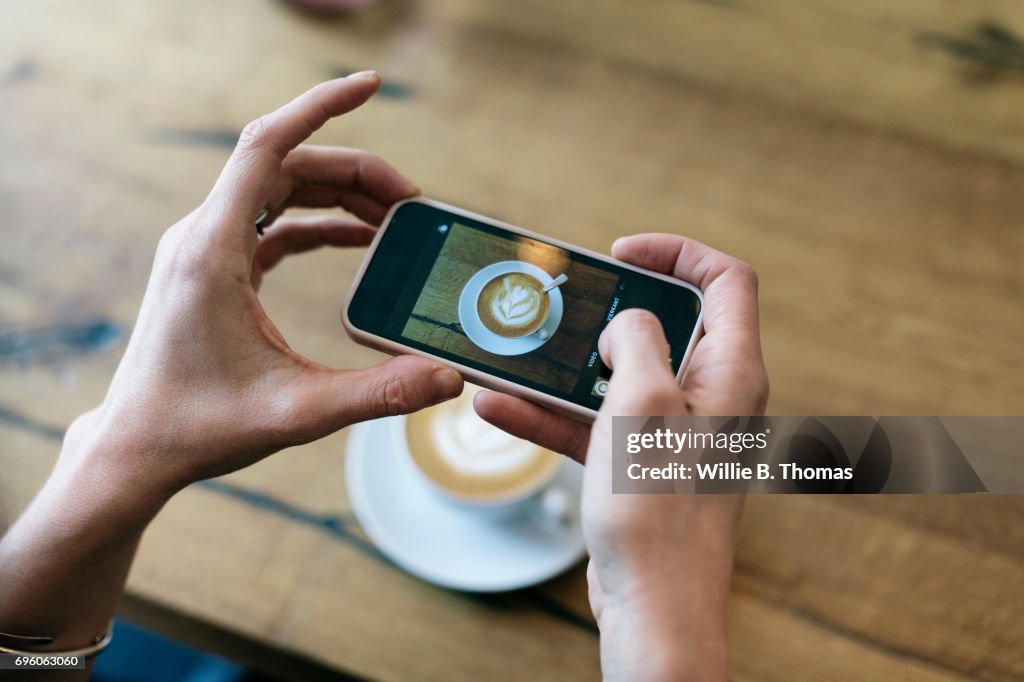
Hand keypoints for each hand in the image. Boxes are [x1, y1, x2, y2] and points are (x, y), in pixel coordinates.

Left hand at [72, 72, 463, 497]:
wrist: (139, 446)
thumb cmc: (201, 426)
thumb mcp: (298, 413)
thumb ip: (377, 393)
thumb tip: (446, 378)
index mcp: (214, 249)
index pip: (268, 145)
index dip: (321, 106)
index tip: (371, 86)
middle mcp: (204, 235)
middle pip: (288, 166)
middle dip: (356, 172)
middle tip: (415, 202)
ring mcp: (206, 248)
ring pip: (280, 190)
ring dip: (339, 195)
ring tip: (397, 219)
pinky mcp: (214, 268)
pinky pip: (272, 222)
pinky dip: (318, 223)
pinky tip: (359, 241)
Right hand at [475, 235, 766, 679]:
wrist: (654, 605)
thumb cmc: (659, 511)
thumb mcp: (642, 403)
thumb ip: (634, 340)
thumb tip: (625, 325)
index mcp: (731, 371)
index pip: (726, 281)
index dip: (678, 253)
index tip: (622, 254)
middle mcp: (709, 396)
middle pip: (665, 325)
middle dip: (609, 311)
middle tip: (566, 303)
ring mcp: (674, 431)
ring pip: (619, 375)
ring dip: (567, 366)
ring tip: (516, 352)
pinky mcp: (640, 463)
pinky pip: (595, 422)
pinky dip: (552, 412)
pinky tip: (500, 405)